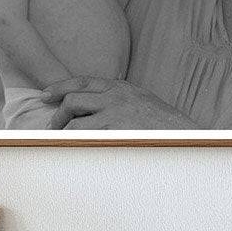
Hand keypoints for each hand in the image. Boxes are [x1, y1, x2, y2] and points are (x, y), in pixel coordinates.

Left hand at [41, 77, 196, 129]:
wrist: (185, 136)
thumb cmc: (168, 127)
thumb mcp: (145, 103)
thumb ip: (123, 100)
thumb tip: (101, 106)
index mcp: (123, 87)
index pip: (84, 81)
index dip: (61, 87)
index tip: (46, 94)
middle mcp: (116, 96)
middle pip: (73, 98)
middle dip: (58, 113)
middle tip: (52, 125)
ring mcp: (113, 112)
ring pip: (74, 120)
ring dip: (64, 132)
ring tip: (62, 141)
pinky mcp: (112, 129)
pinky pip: (82, 136)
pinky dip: (73, 142)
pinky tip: (71, 148)